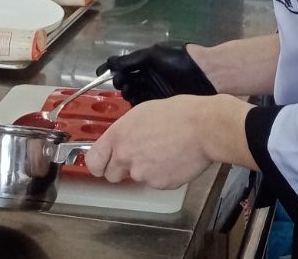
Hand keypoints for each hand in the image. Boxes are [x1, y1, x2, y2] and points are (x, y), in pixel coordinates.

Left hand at [84, 94, 255, 187]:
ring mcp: (142, 173)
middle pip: (111, 175)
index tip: (103, 165)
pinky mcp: (160, 184)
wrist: (203, 128)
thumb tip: (122, 141)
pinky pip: (157, 182)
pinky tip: (175, 158)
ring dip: (147, 169)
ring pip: (138, 177)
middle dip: (122, 169)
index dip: (98, 164)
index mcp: (118, 136)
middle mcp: (126, 156)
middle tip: (139, 157)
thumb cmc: (178, 114)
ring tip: (164, 151)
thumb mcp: (141, 113)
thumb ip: (125, 132)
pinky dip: (164, 174)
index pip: (93, 161)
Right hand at [97, 43, 214, 104]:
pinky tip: (136, 105)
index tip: (102, 76)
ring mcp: (155, 91)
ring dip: (129, 94)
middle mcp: (148, 77)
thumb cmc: (180, 59)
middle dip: (121, 84)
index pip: (124, 69)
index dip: (114, 72)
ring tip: (130, 92)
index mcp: (146, 63)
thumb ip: (132, 60)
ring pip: (135, 95)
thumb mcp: (153, 55)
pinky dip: (138, 106)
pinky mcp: (162, 104)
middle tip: (123, 84)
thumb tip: (110, 64)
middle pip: (127, 83)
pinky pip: (145, 106)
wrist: (208, 73)